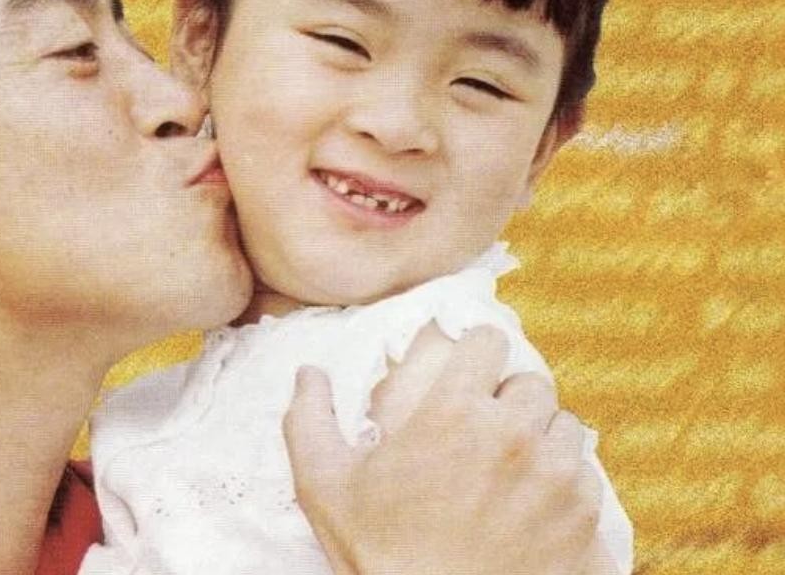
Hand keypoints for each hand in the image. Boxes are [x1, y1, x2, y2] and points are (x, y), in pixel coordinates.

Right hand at [283, 326, 602, 574]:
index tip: (467, 372)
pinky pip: (586, 474)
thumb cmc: (380, 556)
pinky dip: (564, 481)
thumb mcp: (324, 486)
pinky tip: (532, 501)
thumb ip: (308, 419)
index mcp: (454, 413)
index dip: (476, 353)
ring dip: (540, 437)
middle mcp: (512, 435)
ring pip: (563, 425)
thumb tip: (308, 374)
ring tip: (511, 466)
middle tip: (484, 428)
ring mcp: (555, 476)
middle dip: (508, 398)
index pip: (488, 341)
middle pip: (531, 382)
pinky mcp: (583, 518)